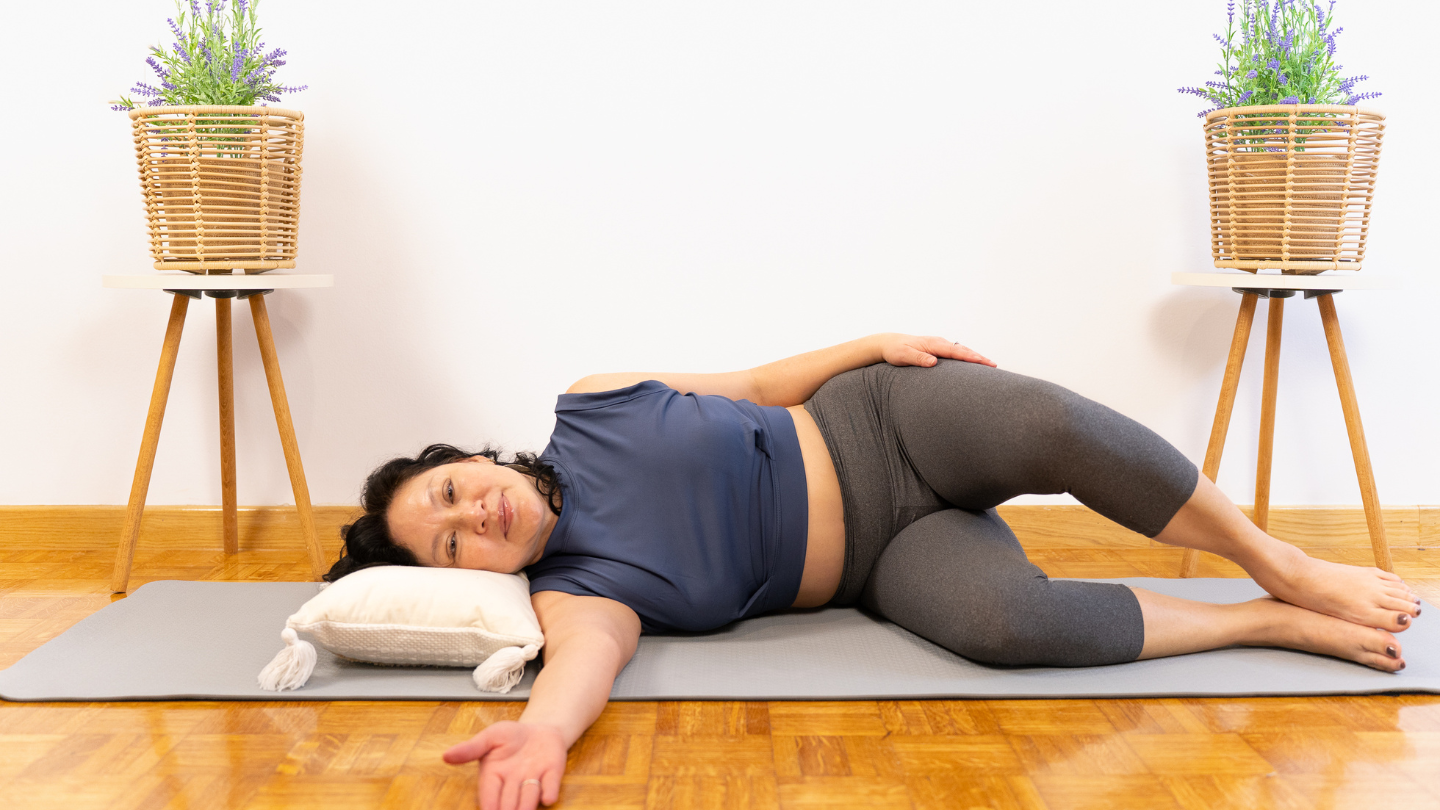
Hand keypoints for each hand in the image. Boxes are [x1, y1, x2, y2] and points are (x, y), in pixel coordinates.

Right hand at [444, 721, 567, 809]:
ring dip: (527, 805)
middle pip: (508, 802)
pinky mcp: (552, 775)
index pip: (489, 796)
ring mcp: (533, 781)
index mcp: (493, 777)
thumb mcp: (489, 737)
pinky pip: (551, 785)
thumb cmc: (511, 736)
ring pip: (529, 796)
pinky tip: (548, 797)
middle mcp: (513, 785)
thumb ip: (471, 748)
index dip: (489, 806)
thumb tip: (446, 756)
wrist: (540, 728)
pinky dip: (550, 790)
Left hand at [877, 333, 995, 368]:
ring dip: (975, 357)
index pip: (956, 351)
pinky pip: (956, 354)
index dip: (970, 357)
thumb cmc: (895, 351)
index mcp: (934, 344)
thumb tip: (934, 362)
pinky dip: (967, 358)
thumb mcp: (904, 356)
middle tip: (994, 366)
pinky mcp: (938, 350)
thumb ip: (918, 359)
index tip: (983, 362)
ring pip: (961, 351)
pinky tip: (973, 364)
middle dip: (979, 358)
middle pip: (963, 350)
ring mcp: (940, 345)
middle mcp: (939, 343)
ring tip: (989, 366)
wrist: (888, 343)